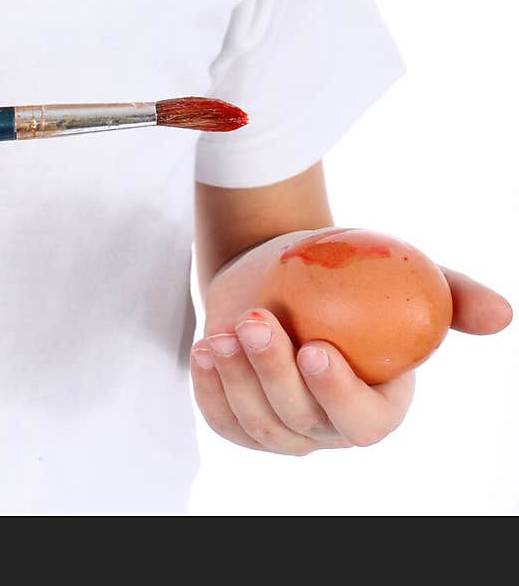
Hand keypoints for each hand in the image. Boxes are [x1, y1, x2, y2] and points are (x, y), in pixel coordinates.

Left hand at [190, 229, 512, 455]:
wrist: (284, 267)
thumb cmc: (351, 273)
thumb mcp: (403, 275)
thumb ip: (453, 297)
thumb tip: (503, 314)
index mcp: (378, 404)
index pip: (363, 421)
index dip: (340, 394)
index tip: (316, 349)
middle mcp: (330, 427)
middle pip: (302, 421)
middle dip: (275, 374)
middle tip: (258, 321)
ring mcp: (284, 428)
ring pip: (259, 424)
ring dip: (237, 380)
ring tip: (225, 330)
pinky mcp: (242, 419)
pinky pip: (223, 421)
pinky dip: (210, 391)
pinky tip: (206, 351)